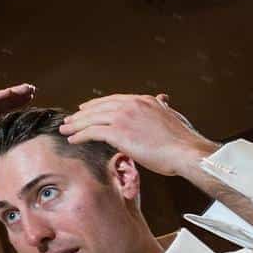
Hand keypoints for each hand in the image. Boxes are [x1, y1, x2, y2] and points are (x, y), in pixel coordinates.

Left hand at [61, 93, 216, 176]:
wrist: (187, 152)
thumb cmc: (183, 141)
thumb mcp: (172, 116)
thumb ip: (162, 108)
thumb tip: (162, 101)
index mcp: (144, 100)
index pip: (113, 100)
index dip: (97, 105)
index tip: (85, 109)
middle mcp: (132, 105)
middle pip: (99, 108)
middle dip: (82, 115)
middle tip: (70, 120)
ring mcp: (123, 117)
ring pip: (92, 119)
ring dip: (76, 125)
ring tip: (65, 129)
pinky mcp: (118, 132)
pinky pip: (92, 132)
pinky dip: (80, 135)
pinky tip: (73, 139)